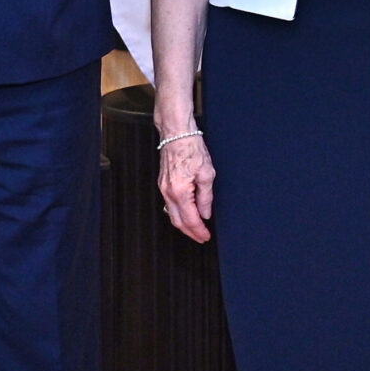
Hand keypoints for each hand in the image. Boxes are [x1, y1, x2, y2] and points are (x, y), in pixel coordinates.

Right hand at [157, 125, 215, 242]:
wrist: (176, 133)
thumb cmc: (191, 148)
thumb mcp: (206, 174)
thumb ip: (205, 197)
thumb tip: (205, 213)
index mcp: (180, 192)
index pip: (190, 219)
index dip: (199, 231)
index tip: (206, 236)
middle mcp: (168, 193)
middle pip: (178, 222)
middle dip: (190, 232)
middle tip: (202, 237)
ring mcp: (163, 188)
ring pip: (171, 214)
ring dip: (184, 224)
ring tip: (196, 228)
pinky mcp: (162, 183)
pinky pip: (169, 205)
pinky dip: (178, 213)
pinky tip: (186, 213)